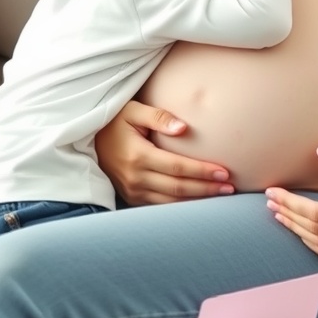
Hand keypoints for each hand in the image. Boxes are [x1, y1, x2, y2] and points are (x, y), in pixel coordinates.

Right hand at [95, 100, 233, 205]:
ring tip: (220, 196)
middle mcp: (135, 177)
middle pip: (178, 188)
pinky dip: (181, 206)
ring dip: (197, 201)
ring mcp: (132, 190)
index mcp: (138, 156)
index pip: (178, 167)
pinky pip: (160, 206)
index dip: (202, 171)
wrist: (87, 139)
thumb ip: (159, 116)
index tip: (224, 172)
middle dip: (206, 188)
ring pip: (171, 202)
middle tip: (230, 187)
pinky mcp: (132, 197)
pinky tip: (198, 201)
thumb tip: (184, 128)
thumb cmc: (114, 120)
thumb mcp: (133, 110)